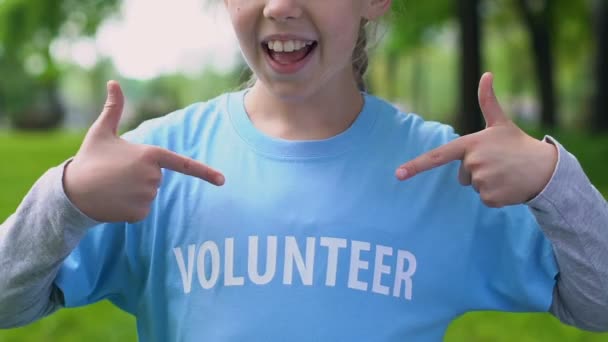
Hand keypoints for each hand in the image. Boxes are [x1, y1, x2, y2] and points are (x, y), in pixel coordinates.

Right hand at [63, 81, 224, 222]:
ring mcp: (147, 197)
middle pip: (157, 177)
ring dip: (135, 191)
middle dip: (141, 175)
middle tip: (117, 173)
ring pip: (150, 194)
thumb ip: (114, 108)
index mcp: (150, 155)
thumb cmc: (89, 158)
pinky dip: (131, 207)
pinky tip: (114, 201)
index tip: (223, 180)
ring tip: (114, 186)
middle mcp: (153, 177)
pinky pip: (143, 209)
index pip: (182, 164)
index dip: (205, 172)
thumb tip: (114, 82)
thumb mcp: (102, 132)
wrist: (71, 192)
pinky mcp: (140, 214)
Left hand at [395, 72, 556, 207]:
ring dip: (487, 183)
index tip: (398, 174)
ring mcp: (481, 181)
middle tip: (498, 163)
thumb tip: (486, 73)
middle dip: (477, 172)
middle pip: (462, 175)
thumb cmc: (519, 144)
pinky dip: (496, 196)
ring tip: (506, 173)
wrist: (546, 169)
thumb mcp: (501, 123)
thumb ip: (488, 101)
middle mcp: (473, 163)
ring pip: (474, 187)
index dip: (416, 165)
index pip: (438, 156)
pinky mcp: (490, 197)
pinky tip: (509, 185)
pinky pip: (484, 199)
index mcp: (471, 144)